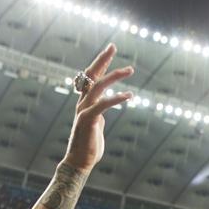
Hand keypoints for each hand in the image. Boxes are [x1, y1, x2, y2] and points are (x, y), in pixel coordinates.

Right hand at [64, 44, 132, 173]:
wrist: (79, 163)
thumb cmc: (88, 148)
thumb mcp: (96, 126)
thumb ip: (99, 115)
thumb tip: (103, 111)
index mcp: (84, 103)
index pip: (91, 78)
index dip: (100, 63)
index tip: (110, 51)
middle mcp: (82, 104)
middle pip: (91, 75)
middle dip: (102, 59)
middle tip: (113, 46)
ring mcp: (84, 111)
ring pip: (98, 86)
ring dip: (114, 76)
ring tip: (129, 70)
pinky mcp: (88, 120)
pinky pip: (103, 104)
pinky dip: (117, 99)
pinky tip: (129, 95)